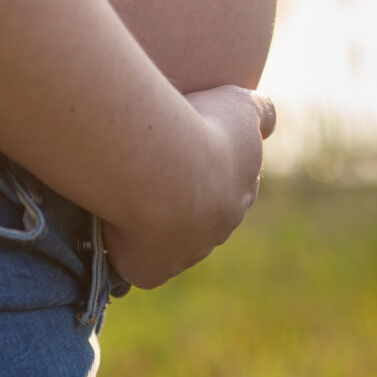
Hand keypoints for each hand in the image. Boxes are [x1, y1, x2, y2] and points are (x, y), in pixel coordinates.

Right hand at [102, 87, 275, 289]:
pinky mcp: (151, 271)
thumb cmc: (201, 128)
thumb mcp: (241, 106)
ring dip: (150, 222)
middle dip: (180, 199)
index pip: (228, 187)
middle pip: (199, 218)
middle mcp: (216, 230)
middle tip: (149, 169)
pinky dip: (123, 247)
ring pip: (168, 241)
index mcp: (238, 193)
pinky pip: (136, 261)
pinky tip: (109, 222)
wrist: (163, 167)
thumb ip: (261, 112)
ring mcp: (184, 255)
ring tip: (124, 190)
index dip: (207, 168)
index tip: (184, 149)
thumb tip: (268, 123)